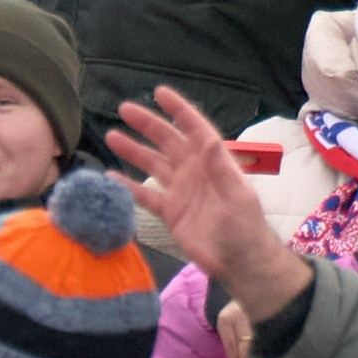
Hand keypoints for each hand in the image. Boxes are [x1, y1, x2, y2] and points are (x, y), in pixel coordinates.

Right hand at [106, 87, 310, 323]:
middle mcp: (194, 171)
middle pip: (168, 142)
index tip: (160, 93)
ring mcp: (181, 191)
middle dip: (148, 125)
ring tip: (112, 136)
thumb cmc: (246, 228)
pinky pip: (145, 196)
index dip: (179, 111)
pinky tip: (110, 178)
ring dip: (134, 151)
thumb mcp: (237, 196)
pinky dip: (129, 187)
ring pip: (153, 164)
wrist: (241, 264)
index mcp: (213, 162)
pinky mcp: (171, 212)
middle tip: (124, 109)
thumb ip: (221, 168)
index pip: (194, 129)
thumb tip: (207, 139)